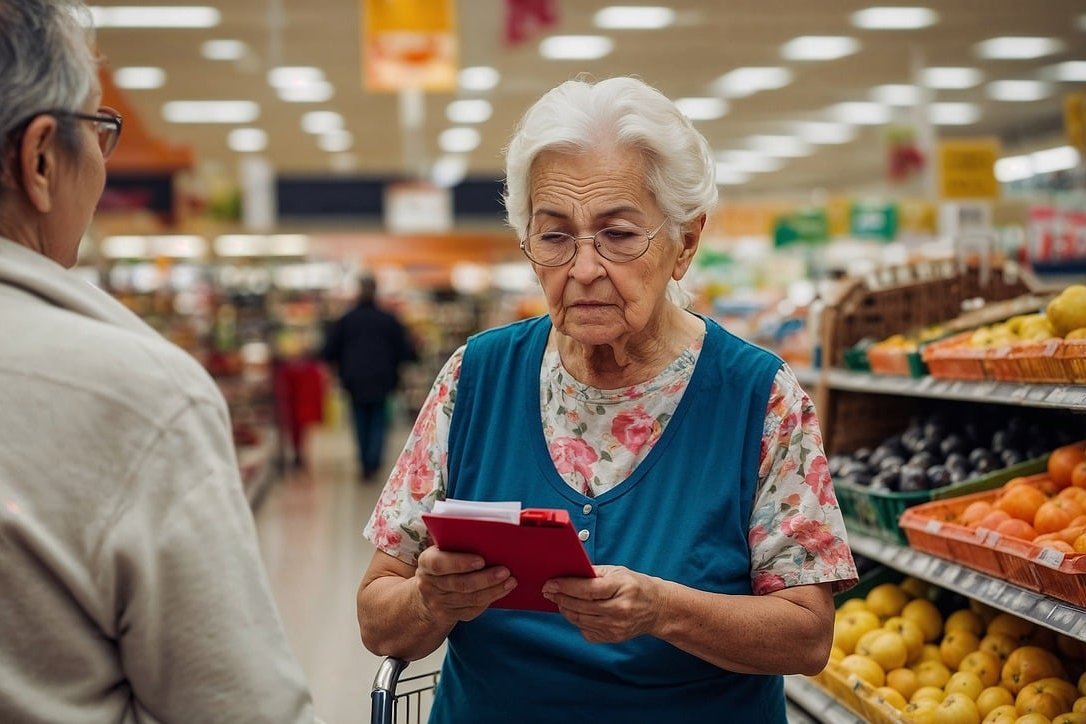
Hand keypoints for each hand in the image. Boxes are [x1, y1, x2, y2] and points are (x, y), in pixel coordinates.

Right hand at [414, 546, 515, 625]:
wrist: (426, 594)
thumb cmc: (441, 564)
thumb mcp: (440, 552)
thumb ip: (456, 544)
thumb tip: (487, 539)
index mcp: (426, 562)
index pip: (439, 564)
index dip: (460, 563)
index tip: (481, 560)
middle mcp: (429, 584)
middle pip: (459, 584)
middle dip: (485, 578)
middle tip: (505, 571)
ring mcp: (438, 602)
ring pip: (469, 599)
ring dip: (493, 590)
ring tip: (510, 581)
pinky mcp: (448, 615)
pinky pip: (472, 610)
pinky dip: (489, 600)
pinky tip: (502, 591)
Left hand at [541, 565, 666, 642]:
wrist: (657, 609)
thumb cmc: (636, 586)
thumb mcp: (618, 572)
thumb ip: (594, 573)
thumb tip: (569, 573)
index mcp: (622, 589)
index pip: (588, 590)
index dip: (566, 586)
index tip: (550, 583)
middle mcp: (619, 611)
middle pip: (581, 606)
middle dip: (560, 597)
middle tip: (548, 590)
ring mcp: (616, 627)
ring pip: (580, 620)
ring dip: (565, 609)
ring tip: (558, 599)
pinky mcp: (613, 638)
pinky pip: (586, 630)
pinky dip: (577, 620)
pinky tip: (574, 611)